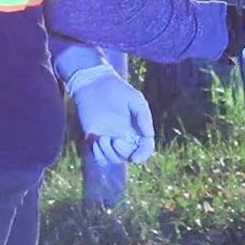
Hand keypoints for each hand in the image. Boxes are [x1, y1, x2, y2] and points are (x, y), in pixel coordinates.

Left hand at [64, 64, 154, 205]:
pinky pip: (99, 158)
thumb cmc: (117, 90)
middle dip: (122, 152)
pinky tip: (95, 141)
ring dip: (108, 153)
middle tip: (115, 140)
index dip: (143, 155)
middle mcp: (125, 137)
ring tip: (101, 138)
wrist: (94, 84)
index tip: (136, 158)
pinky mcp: (95, 139)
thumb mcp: (135, 99)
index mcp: (137, 129)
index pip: (144, 148)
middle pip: (128, 156)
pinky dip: (98, 155)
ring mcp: (109, 140)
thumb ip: (144, 117)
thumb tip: (149, 136)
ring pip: (113, 159)